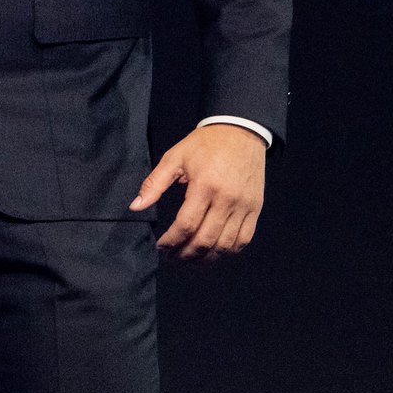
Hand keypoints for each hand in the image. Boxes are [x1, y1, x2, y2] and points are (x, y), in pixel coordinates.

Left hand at [131, 124, 266, 259]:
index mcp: (205, 186)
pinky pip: (244, 239)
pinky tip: (213, 253)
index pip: (186, 224)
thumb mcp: (174, 158)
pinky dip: (228, 251)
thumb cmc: (204, 144)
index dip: (171, 241)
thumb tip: (136, 206)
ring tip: (189, 260)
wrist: (241, 132)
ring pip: (226, 245)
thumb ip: (154, 184)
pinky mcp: (256, 208)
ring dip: (206, 258)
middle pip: (206, 240)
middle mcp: (227, 199)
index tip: (161, 247)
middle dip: (186, 254)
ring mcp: (245, 206)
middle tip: (172, 257)